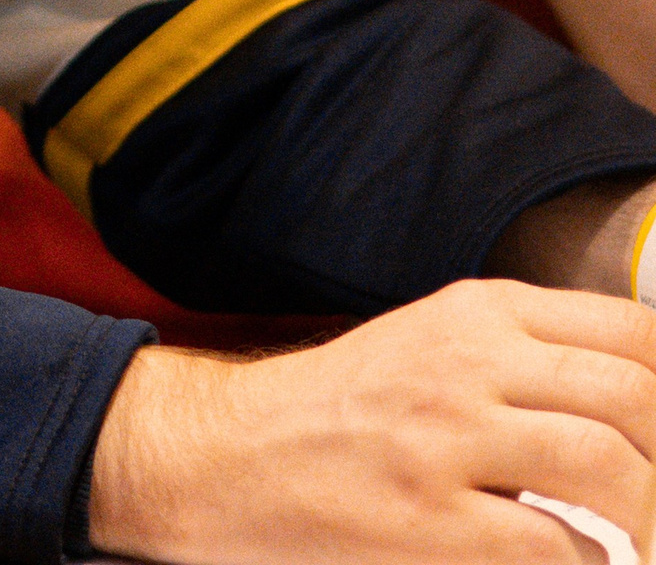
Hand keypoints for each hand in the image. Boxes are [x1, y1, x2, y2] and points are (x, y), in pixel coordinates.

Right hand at [86, 278, 655, 560]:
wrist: (237, 454)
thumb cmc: (350, 409)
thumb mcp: (437, 344)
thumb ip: (527, 357)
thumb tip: (642, 404)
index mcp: (477, 313)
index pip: (629, 332)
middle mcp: (468, 363)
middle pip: (631, 397)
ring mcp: (448, 442)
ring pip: (607, 466)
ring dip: (648, 518)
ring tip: (640, 541)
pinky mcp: (432, 524)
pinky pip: (557, 550)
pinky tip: (583, 563)